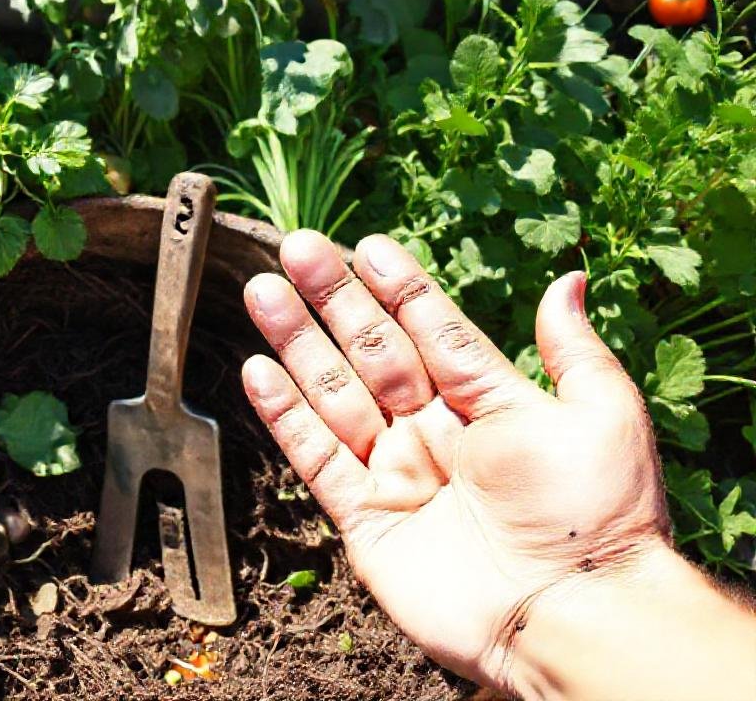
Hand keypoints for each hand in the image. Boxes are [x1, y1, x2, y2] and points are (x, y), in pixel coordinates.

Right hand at [241, 230, 673, 689]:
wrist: (569, 615)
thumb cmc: (596, 517)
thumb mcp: (601, 416)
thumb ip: (571, 350)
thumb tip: (569, 279)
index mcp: (490, 402)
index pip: (433, 330)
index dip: (400, 287)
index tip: (368, 245)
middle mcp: (437, 432)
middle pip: (374, 352)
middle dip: (334, 300)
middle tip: (296, 249)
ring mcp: (398, 474)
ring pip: (335, 394)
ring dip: (297, 344)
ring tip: (262, 292)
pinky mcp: (365, 518)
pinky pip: (316, 458)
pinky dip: (285, 416)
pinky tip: (258, 371)